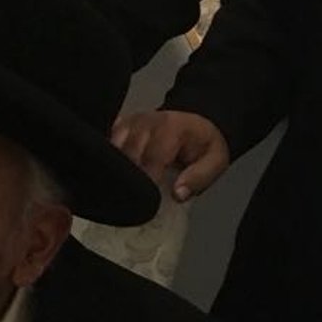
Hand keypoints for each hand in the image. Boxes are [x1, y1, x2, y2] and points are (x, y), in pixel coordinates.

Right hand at [111, 109, 229, 201]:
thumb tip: (178, 194)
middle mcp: (148, 120)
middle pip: (128, 154)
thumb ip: (199, 178)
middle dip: (131, 178)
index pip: (152, 157)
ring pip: (113, 149)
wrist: (198, 123)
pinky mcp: (120, 124)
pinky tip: (116, 173)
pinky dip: (109, 159)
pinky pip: (107, 143)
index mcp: (171, 128)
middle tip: (134, 199)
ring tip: (125, 188)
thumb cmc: (203, 145)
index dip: (147, 181)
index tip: (147, 200)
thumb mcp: (215, 162)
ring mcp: (131, 121)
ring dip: (118, 169)